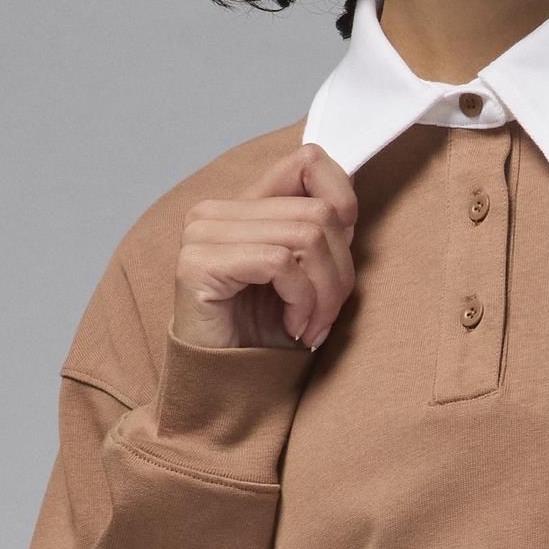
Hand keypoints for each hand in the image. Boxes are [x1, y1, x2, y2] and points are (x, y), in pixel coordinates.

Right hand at [173, 143, 357, 351]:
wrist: (229, 388)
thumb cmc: (266, 335)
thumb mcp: (309, 275)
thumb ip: (320, 232)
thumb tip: (348, 206)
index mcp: (243, 205)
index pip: (308, 161)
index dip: (344, 201)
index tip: (345, 250)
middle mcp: (217, 211)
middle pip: (319, 212)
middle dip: (340, 273)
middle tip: (326, 316)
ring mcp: (203, 233)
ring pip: (306, 237)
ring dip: (323, 295)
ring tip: (309, 326)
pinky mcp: (199, 263)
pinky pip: (281, 263)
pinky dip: (301, 301)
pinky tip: (291, 327)